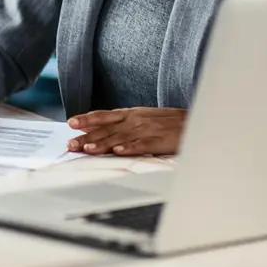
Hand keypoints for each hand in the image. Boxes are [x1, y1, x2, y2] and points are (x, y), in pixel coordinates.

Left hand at [66, 107, 186, 155]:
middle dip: (87, 137)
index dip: (87, 119)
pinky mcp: (159, 140)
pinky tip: (118, 152)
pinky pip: (142, 145)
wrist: (195, 121)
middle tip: (71, 144)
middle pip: (106, 129)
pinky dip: (130, 148)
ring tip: (88, 149)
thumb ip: (123, 124)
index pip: (104, 116)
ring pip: (120, 138)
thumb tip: (102, 131)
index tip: (70, 123)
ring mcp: (147, 130)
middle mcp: (135, 120)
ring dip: (103, 144)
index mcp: (130, 114)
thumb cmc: (168, 122)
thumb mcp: (142, 117)